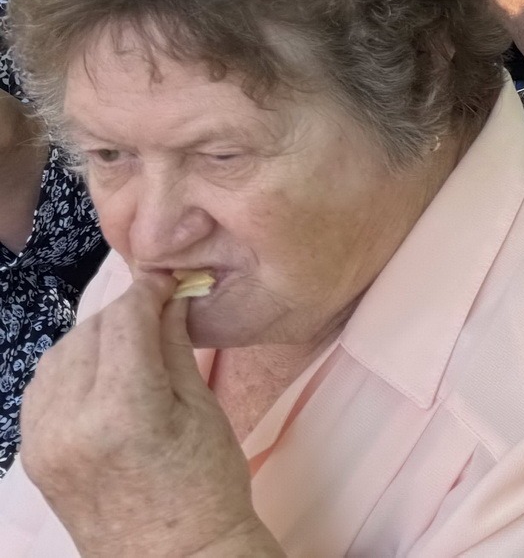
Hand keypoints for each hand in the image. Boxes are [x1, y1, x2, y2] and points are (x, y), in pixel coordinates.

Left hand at [19, 273, 275, 557]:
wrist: (172, 557)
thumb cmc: (205, 485)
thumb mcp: (202, 409)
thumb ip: (174, 347)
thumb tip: (169, 294)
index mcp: (123, 410)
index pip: (126, 319)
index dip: (150, 290)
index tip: (172, 279)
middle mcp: (71, 422)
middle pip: (91, 331)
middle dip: (126, 314)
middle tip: (161, 310)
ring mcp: (43, 440)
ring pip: (61, 353)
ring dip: (96, 338)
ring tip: (133, 344)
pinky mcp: (32, 452)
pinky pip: (43, 387)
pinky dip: (71, 368)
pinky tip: (102, 374)